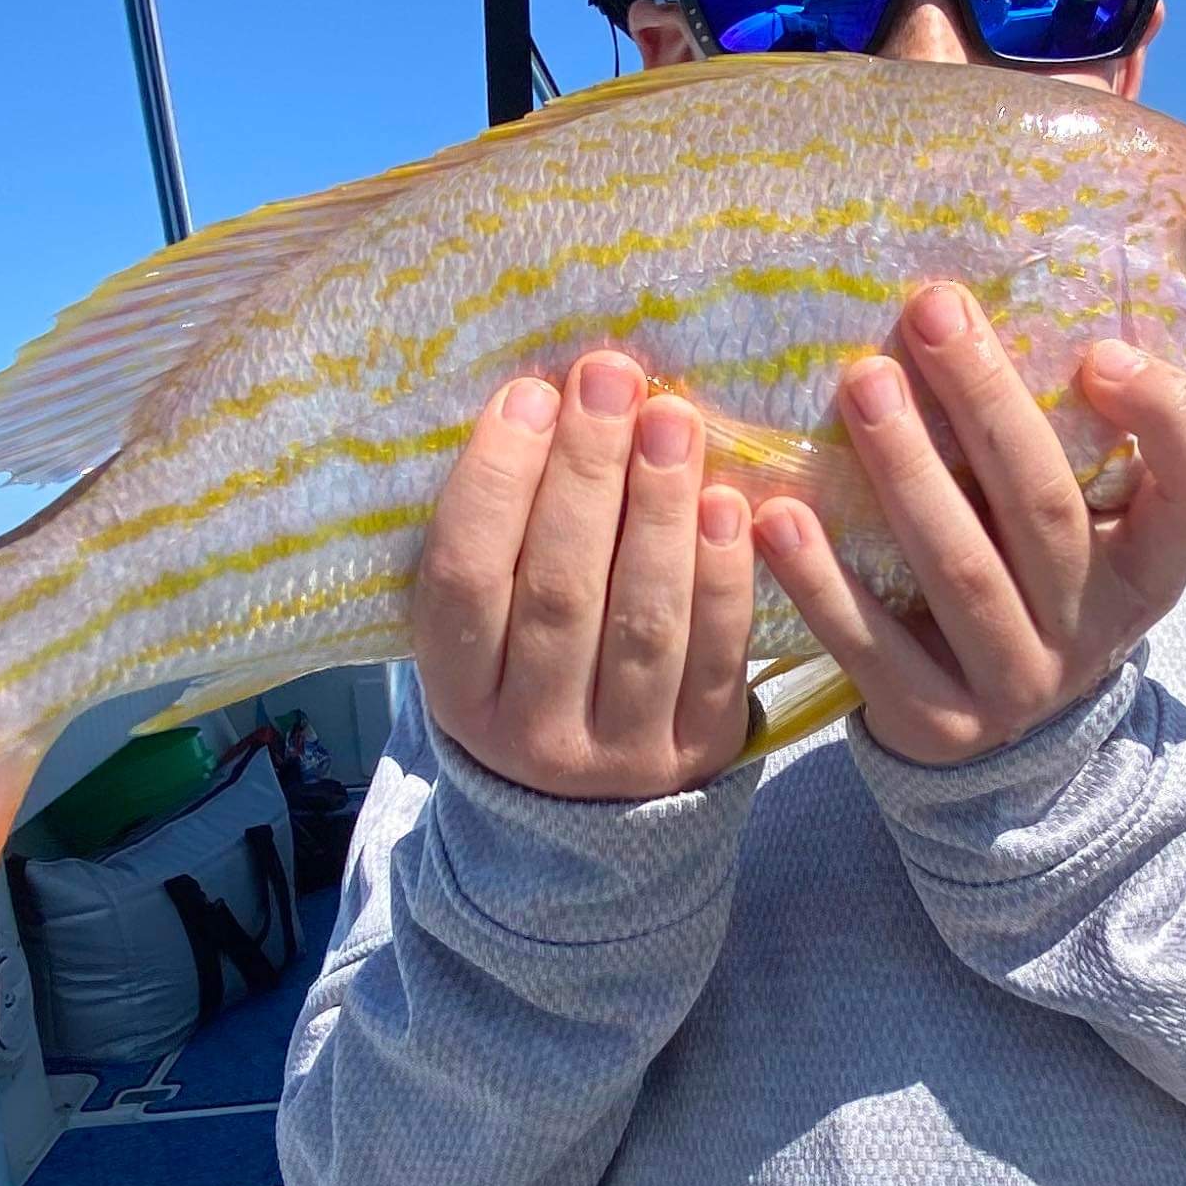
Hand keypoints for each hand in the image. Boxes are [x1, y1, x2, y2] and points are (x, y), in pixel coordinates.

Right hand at [410, 351, 757, 799]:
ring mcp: (619, 751)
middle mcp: (530, 731)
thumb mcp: (486, 628)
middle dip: (586, 473)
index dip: (496, 481)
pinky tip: (728, 502)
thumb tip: (543, 401)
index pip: (464, 577)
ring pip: (642, 620)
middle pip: (558, 590)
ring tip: (671, 419)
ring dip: (658, 509)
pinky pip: (715, 653)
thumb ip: (500, 539)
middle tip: (610, 378)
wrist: (595, 808)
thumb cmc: (531, 669)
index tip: (530, 394)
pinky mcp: (699, 750)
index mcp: (457, 691)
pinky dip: (721, 573)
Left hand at [753, 281, 1185, 766]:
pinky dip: (822, 583)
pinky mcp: (938, 725)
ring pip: (962, 572)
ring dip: (906, 473)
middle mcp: (1097, 629)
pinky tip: (778, 518)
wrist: (996, 731)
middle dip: (986, 403)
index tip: (1101, 352)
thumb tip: (996, 302)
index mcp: (1152, 565)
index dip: (1170, 419)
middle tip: (931, 312)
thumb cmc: (1031, 574)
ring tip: (861, 385)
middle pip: (1048, 509)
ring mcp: (1019, 684)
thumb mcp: (1084, 518)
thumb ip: (1073, 435)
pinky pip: (875, 649)